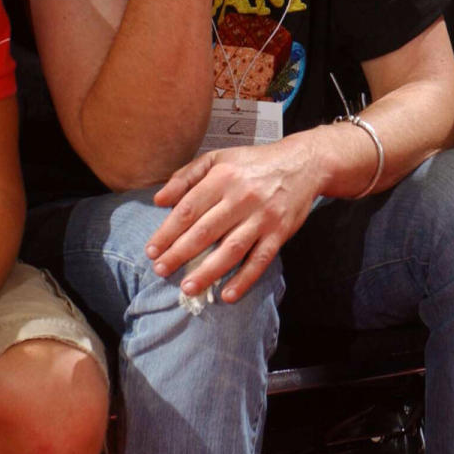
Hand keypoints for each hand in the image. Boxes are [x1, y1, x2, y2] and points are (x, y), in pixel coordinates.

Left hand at [145, 137, 322, 301]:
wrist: (302, 164)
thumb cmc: (253, 163)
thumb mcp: (218, 158)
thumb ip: (186, 176)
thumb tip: (159, 199)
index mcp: (223, 177)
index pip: (189, 208)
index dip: (167, 231)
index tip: (152, 249)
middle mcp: (242, 197)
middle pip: (205, 231)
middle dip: (179, 254)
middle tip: (160, 270)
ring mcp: (262, 217)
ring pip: (231, 250)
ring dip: (207, 272)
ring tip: (186, 287)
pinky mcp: (279, 233)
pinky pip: (260, 260)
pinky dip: (244, 280)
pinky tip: (227, 295)